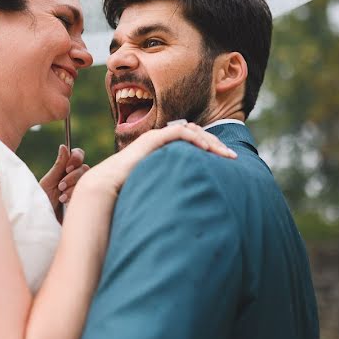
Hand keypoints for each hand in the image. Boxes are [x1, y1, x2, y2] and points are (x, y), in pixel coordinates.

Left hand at [39, 145, 89, 219]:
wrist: (45, 222)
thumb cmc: (43, 202)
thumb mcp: (48, 183)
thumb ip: (59, 165)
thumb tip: (64, 146)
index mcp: (65, 170)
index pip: (77, 155)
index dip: (76, 158)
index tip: (68, 168)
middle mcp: (75, 178)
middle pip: (84, 167)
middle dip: (72, 177)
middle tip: (61, 186)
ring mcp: (82, 189)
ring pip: (88, 179)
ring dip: (73, 187)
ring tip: (62, 198)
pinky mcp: (86, 199)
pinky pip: (90, 191)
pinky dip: (77, 196)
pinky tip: (67, 203)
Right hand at [83, 122, 235, 197]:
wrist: (106, 187)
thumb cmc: (127, 193)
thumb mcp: (156, 189)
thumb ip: (169, 189)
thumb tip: (186, 208)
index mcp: (162, 150)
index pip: (191, 141)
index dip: (210, 148)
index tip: (226, 161)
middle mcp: (160, 141)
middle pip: (195, 133)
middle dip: (215, 143)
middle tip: (232, 157)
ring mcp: (156, 138)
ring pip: (191, 130)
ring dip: (210, 140)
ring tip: (224, 154)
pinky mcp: (153, 139)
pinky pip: (179, 133)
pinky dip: (195, 138)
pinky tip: (207, 149)